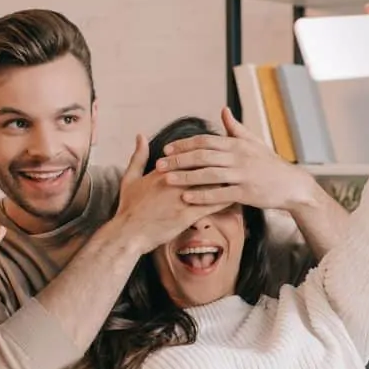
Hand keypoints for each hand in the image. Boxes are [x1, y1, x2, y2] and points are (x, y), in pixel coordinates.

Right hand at [113, 134, 231, 252]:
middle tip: (236, 159)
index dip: (204, 151)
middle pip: (203, 166)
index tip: (217, 148)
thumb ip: (138, 156)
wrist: (128, 233)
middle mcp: (174, 181)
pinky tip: (236, 198)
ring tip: (240, 177)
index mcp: (163, 171)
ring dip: (226, 180)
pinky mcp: (186, 215)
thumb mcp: (130, 178)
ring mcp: (181, 197)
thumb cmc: (129, 208)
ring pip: (210, 184)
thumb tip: (140, 136)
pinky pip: (210, 205)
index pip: (189, 155)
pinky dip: (224, 200)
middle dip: (220, 162)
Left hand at [156, 108, 318, 211]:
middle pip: (202, 156)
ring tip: (167, 180)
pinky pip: (220, 194)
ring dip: (186, 177)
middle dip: (179, 159)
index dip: (184, 144)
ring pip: (208, 174)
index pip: (205, 141)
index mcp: (237, 144)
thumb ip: (236, 128)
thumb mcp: (255, 143)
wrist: (292, 185)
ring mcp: (242, 175)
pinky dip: (202, 196)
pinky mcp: (246, 193)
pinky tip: (187, 198)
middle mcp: (238, 157)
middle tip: (159, 164)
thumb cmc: (270, 164)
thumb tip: (223, 111)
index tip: (167, 148)